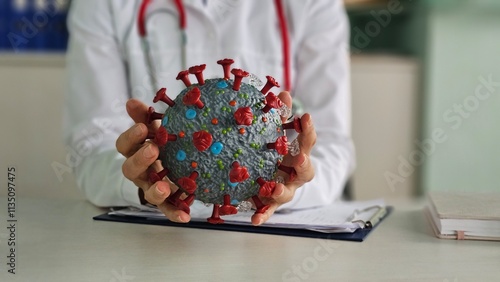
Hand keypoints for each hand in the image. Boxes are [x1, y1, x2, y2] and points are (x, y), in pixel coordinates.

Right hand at [116, 99, 190, 222]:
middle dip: (140, 160)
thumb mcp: (154, 128)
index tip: (142, 127)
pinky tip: (185, 216)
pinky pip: (167, 209)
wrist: (172, 164)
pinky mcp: (166, 201)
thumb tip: (132, 102)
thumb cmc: (162, 142)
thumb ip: (144, 117)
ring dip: (155, 191)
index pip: (124, 145)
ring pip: (148, 193)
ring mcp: (151, 187)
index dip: (131, 137)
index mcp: (135, 151)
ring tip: (164, 187)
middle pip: (130, 169)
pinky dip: (174, 213)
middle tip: (153, 150)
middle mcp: (139, 172)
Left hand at [251, 91, 316, 224]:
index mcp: (299, 153)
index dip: (308, 129)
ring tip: (274, 188)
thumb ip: (282, 115)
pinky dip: (263, 215)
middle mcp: (295, 173)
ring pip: (287, 193)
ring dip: (282, 190)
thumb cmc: (278, 151)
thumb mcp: (280, 131)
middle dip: (303, 164)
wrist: (278, 178)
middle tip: (298, 158)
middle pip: (305, 170)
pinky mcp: (271, 202)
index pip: (308, 140)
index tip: (306, 116)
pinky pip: (268, 210)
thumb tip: (282, 92)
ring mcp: (285, 189)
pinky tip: (254, 220)